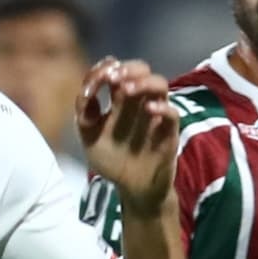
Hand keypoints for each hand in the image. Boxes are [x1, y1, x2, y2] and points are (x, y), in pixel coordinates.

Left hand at [77, 58, 180, 209]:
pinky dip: (162, 108)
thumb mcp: (89, 139)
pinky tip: (148, 110)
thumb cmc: (112, 161)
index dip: (106, 68)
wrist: (132, 190)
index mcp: (119, 99)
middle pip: (142, 69)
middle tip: (113, 78)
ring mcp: (156, 114)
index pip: (117, 71)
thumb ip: (85, 115)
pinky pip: (172, 113)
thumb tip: (87, 92)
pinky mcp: (169, 132)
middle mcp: (139, 101)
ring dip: (143, 82)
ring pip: (160, 84)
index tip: (98, 78)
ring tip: (126, 90)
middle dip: (127, 68)